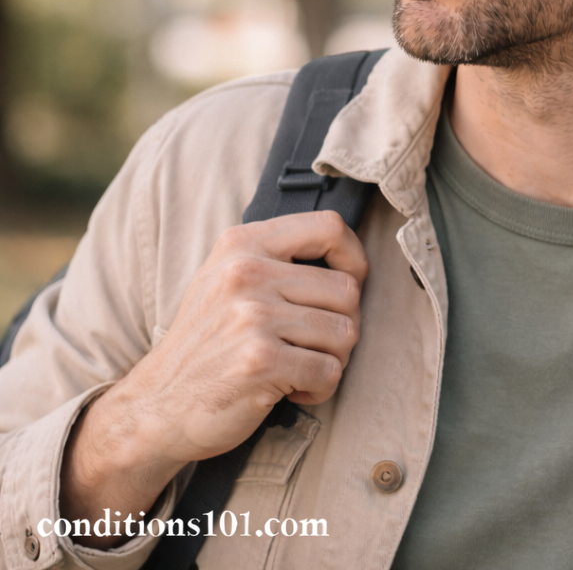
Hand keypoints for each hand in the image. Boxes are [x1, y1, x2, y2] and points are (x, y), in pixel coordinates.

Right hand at [60, 211, 366, 541]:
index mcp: (243, 244)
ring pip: (345, 333)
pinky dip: (319, 388)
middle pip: (347, 290)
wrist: (155, 408)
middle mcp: (246, 272)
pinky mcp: (260, 360)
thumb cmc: (207, 344)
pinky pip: (329, 371)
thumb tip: (350, 259)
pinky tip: (290, 389)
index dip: (354, 258)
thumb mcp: (227, 279)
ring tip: (298, 366)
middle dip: (342, 324)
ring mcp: (252, 316)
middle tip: (311, 345)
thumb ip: (278, 259)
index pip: (330, 227)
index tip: (348, 283)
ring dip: (332, 360)